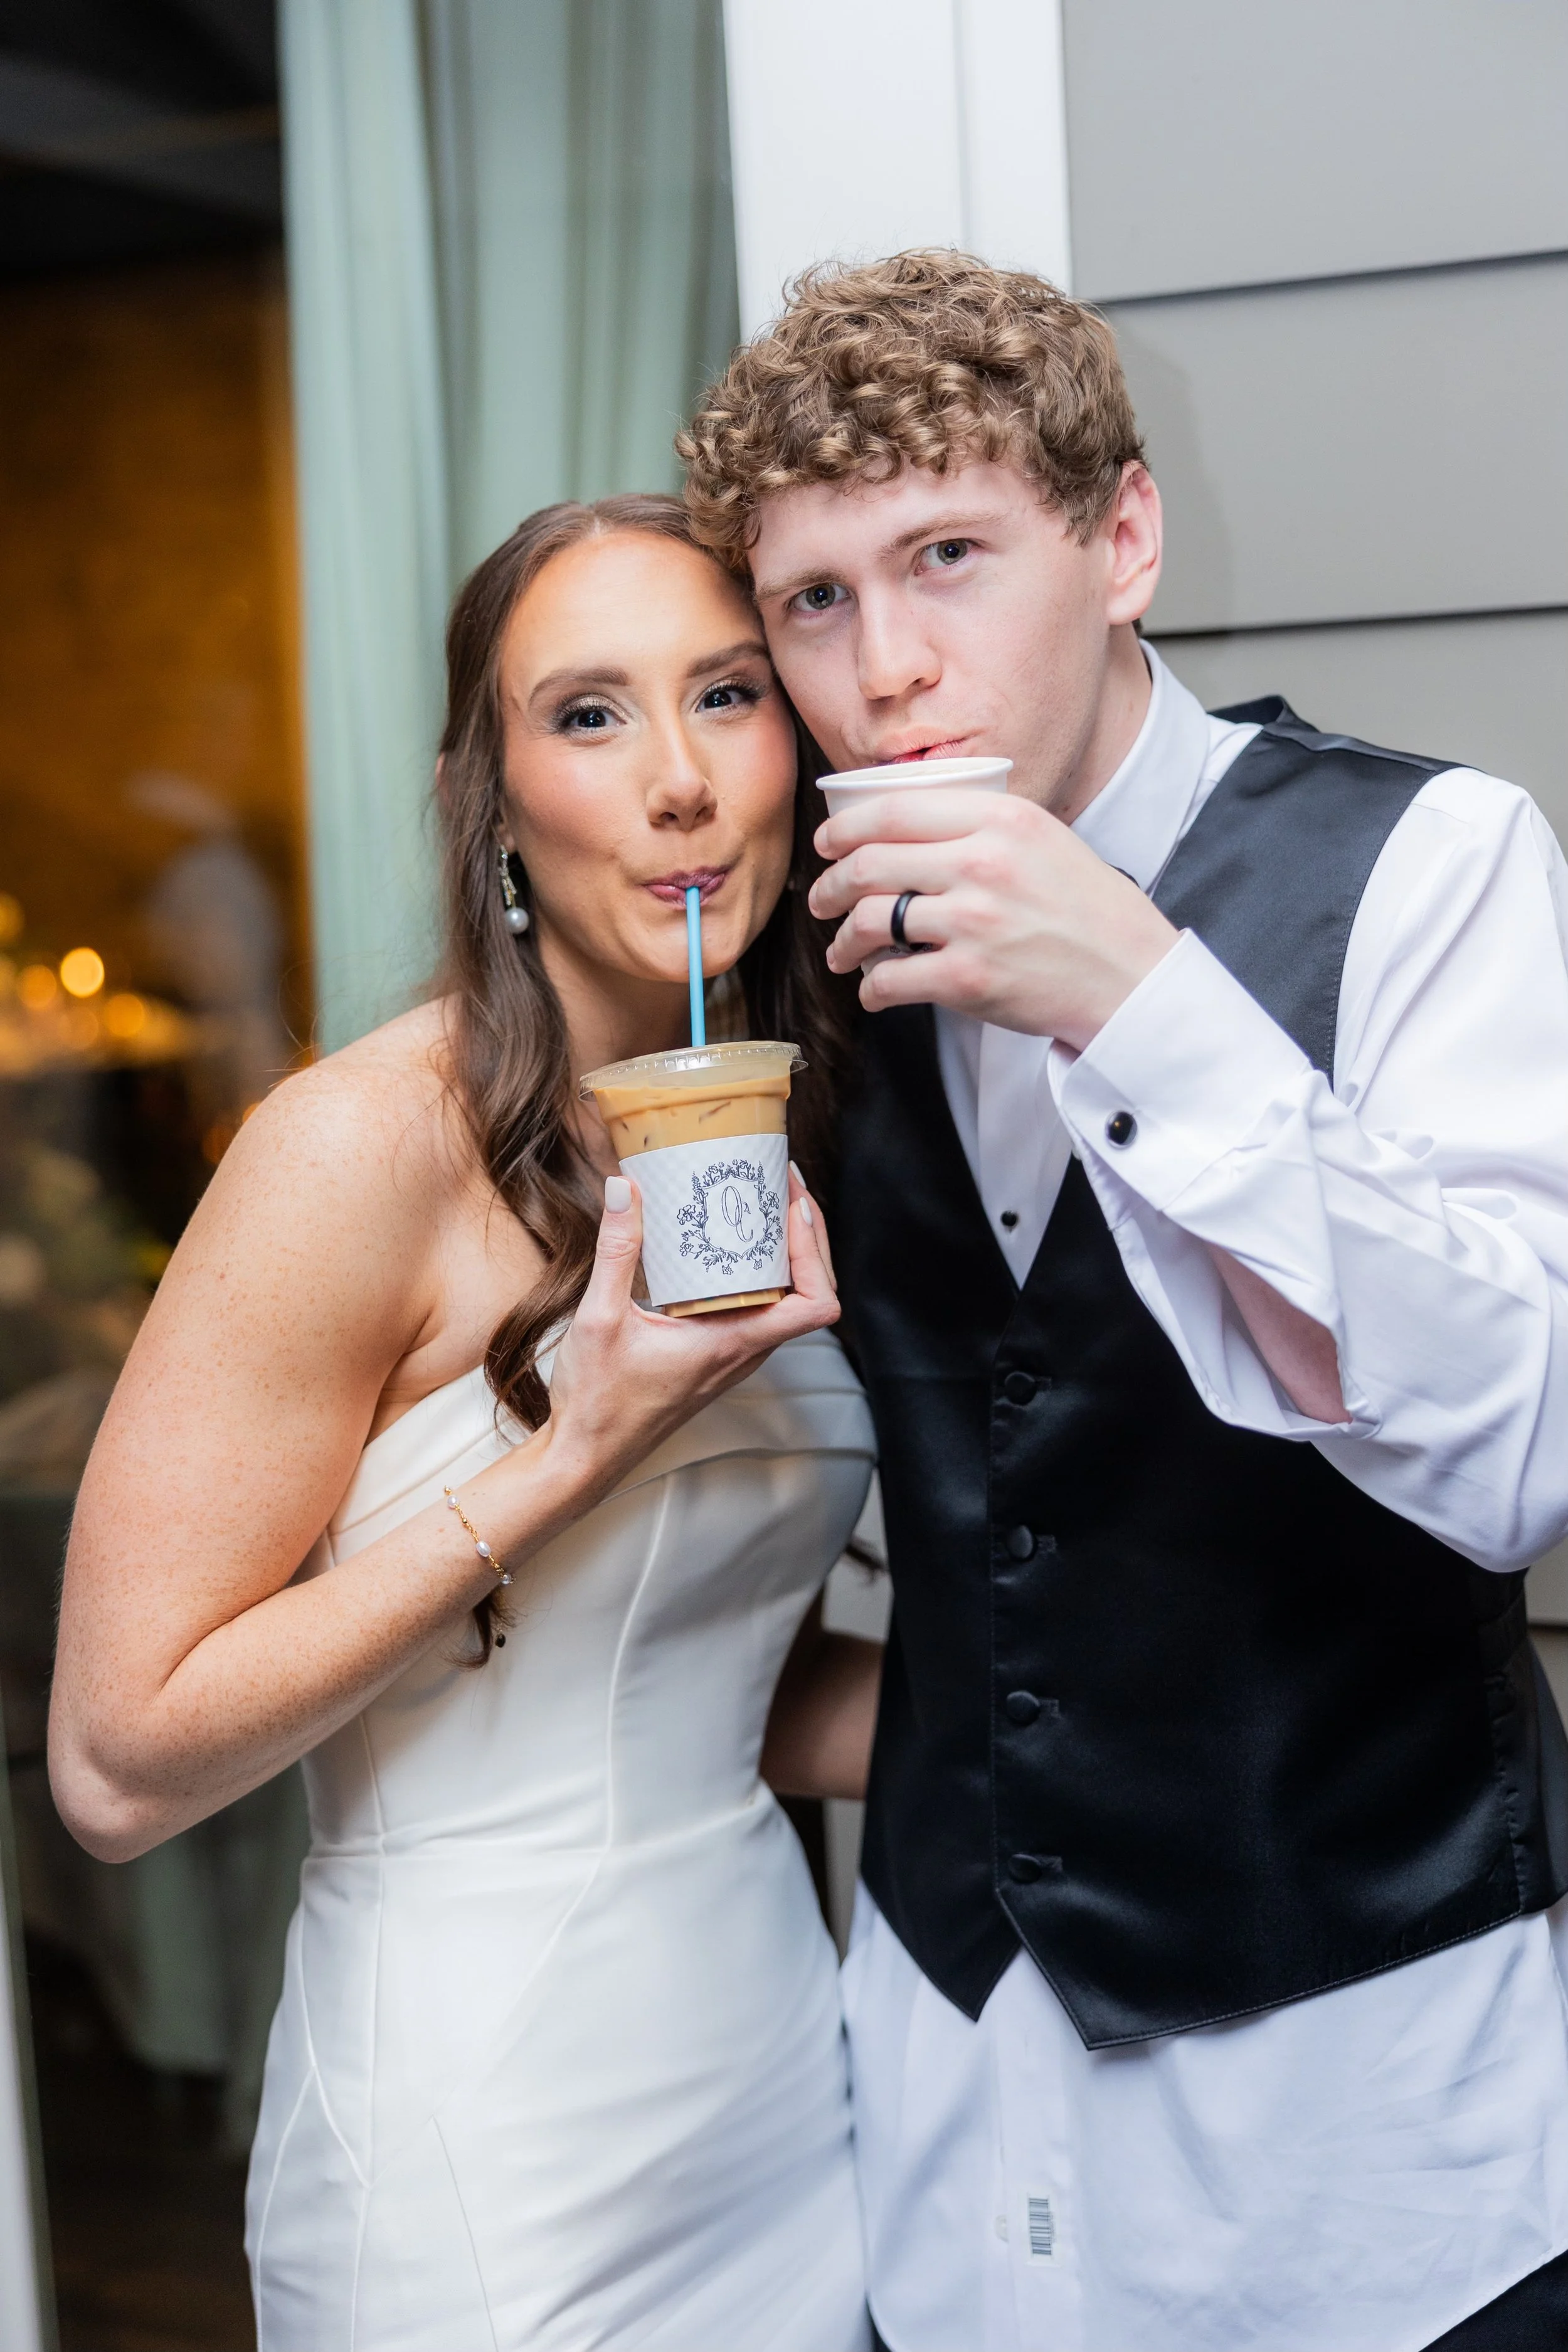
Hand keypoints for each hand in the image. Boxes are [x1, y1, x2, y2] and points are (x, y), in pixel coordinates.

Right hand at [544, 1167, 838, 1502]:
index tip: (793, 1206)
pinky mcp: (717, 1356)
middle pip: (810, 1291)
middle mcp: (744, 1351)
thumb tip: (623, 1188)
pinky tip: (726, 1245)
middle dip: (805, 1234)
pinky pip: (757, 1308)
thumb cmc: (597, 1403)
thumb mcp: (599, 1318)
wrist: (586, 1456)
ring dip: (785, 1252)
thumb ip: (616, 1251)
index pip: (816, 1304)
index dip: (817, 1250)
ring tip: (761, 1203)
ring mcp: (733, 1356)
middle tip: (779, 1184)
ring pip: (786, 1300)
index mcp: (732, 1343)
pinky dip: (757, 1271)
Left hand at [809, 787, 1178, 1048]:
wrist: (1130, 976)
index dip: (844, 828)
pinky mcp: (968, 977)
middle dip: (831, 886)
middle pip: (869, 864)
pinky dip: (872, 989)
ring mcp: (972, 922)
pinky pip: (890, 980)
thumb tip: (907, 828)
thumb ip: (981, 825)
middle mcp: (982, 863)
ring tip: (843, 952)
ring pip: (870, 922)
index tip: (827, 843)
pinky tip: (875, 991)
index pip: (893, 810)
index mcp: (999, 819)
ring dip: (844, 941)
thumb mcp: (1043, 839)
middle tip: (822, 900)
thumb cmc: (1088, 911)